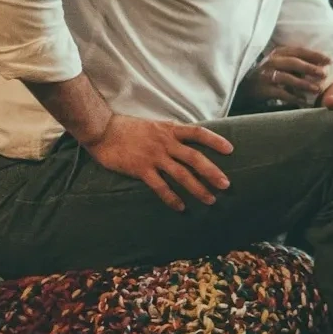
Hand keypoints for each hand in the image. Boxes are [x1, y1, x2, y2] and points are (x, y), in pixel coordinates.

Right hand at [85, 113, 233, 212]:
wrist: (102, 129)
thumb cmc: (127, 128)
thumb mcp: (154, 126)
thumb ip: (171, 135)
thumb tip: (187, 144)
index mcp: (170, 130)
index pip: (198, 133)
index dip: (215, 140)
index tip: (230, 150)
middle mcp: (165, 143)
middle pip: (195, 158)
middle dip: (212, 172)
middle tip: (226, 185)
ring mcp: (154, 156)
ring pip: (181, 175)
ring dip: (198, 188)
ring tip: (210, 200)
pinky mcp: (141, 169)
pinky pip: (160, 186)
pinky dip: (172, 198)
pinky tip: (181, 207)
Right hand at [241, 44, 328, 109]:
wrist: (244, 88)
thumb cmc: (268, 75)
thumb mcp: (281, 64)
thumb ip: (296, 64)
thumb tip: (320, 67)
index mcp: (278, 53)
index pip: (298, 51)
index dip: (314, 55)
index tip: (328, 60)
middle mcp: (271, 61)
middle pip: (293, 62)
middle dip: (310, 68)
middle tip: (324, 74)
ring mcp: (265, 75)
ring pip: (287, 77)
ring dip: (303, 83)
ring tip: (316, 89)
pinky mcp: (262, 89)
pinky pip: (280, 93)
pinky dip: (293, 97)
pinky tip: (303, 101)